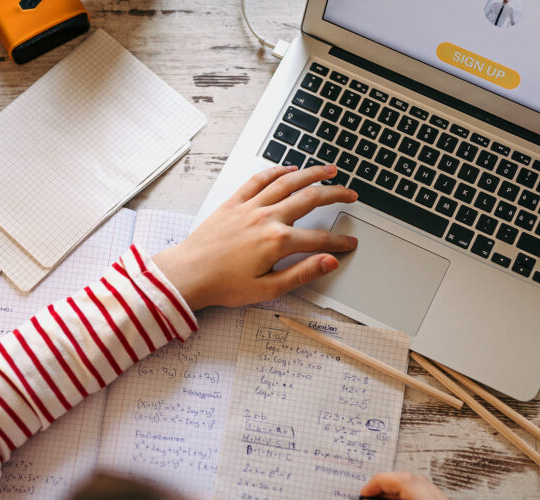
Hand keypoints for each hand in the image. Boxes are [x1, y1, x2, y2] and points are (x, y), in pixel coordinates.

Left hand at [151, 164, 357, 309]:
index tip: (350, 243)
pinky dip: (276, 171)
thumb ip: (302, 273)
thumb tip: (329, 261)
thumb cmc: (224, 285)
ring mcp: (250, 207)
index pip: (319, 238)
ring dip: (312, 174)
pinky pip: (258, 180)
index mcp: (277, 242)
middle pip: (309, 199)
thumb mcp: (268, 289)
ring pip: (288, 182)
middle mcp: (266, 218)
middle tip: (351, 194)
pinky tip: (289, 169)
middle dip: (335, 195)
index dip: (339, 241)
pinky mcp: (234, 202)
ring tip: (329, 170)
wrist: (189, 274)